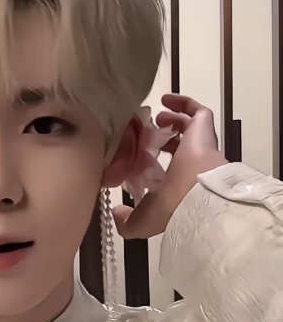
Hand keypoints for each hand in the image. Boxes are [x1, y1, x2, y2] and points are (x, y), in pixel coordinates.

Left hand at [112, 93, 225, 239]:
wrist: (199, 193)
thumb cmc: (174, 206)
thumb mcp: (144, 221)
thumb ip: (128, 222)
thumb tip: (117, 213)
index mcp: (177, 185)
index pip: (166, 171)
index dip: (150, 161)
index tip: (132, 154)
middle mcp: (189, 165)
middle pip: (176, 146)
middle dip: (160, 137)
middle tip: (143, 131)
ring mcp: (198, 146)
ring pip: (188, 128)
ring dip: (170, 120)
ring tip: (156, 118)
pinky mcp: (204, 129)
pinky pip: (197, 110)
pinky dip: (183, 103)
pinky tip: (167, 99)